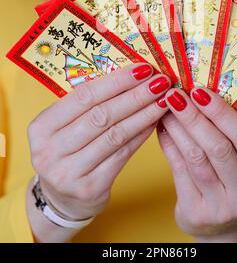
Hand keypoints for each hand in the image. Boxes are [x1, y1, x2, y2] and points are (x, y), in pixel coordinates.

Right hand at [27, 63, 170, 228]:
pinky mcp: (89, 188)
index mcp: (41, 126)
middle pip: (101, 115)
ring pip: (115, 135)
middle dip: (135, 95)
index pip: (83, 96)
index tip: (142, 69)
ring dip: (144, 114)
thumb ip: (88, 105)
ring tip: (164, 100)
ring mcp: (68, 172)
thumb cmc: (68, 151)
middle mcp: (50, 150)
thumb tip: (131, 77)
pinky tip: (155, 122)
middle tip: (160, 82)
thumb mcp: (65, 126)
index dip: (116, 81)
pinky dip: (141, 135)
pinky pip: (122, 155)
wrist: (62, 199)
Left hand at [156, 87, 236, 242]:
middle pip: (217, 147)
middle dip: (193, 116)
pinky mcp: (195, 212)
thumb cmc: (233, 184)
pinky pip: (178, 170)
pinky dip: (168, 144)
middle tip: (174, 94)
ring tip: (164, 108)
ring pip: (195, 158)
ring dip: (177, 128)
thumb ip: (228, 135)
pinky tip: (161, 128)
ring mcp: (220, 206)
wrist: (226, 230)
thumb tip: (198, 94)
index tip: (199, 90)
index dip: (220, 111)